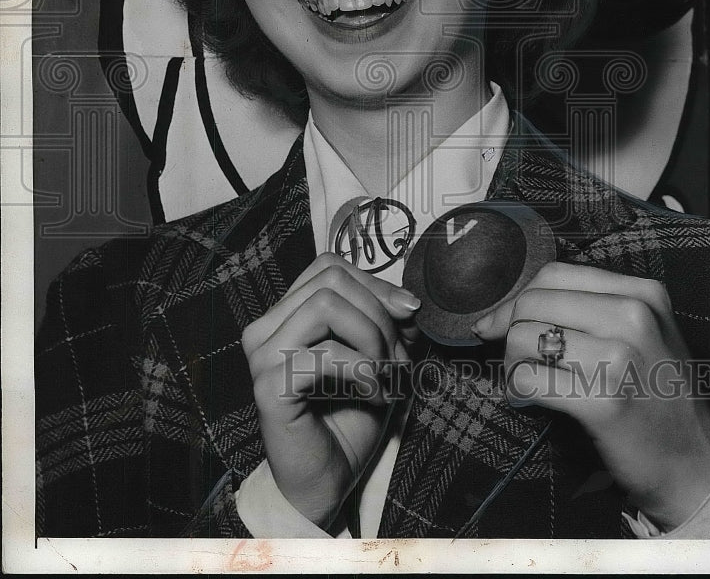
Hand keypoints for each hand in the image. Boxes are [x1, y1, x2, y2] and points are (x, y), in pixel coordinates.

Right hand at [241, 252, 419, 529]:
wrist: (329, 480)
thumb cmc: (350, 417)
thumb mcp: (378, 358)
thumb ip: (387, 323)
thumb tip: (407, 302)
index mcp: (285, 315)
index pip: (329, 267)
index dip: (375, 284)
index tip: (409, 315)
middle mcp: (265, 328)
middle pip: (331, 281)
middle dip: (378, 315)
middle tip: (397, 358)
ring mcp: (262, 356)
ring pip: (327, 306)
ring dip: (372, 340)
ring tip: (387, 376)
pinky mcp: (270, 386)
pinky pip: (326, 353)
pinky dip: (363, 371)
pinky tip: (375, 394)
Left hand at [471, 262, 709, 530]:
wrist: (694, 465)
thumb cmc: (656, 396)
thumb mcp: (642, 334)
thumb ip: (586, 310)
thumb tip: (499, 314)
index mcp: (642, 293)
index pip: (554, 274)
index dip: (518, 299)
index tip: (502, 324)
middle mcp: (634, 316)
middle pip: (533, 302)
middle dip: (510, 331)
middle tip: (518, 360)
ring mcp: (620, 357)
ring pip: (522, 338)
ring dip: (512, 364)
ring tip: (530, 382)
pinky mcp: (603, 401)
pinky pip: (529, 379)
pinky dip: (518, 390)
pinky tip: (530, 400)